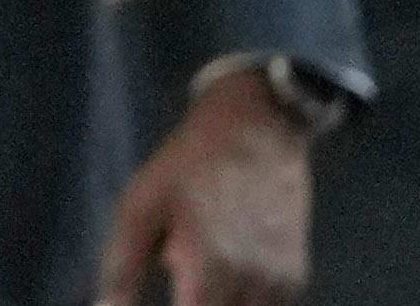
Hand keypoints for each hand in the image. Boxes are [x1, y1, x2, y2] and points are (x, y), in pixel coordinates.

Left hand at [96, 66, 311, 305]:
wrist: (257, 132)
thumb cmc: (187, 168)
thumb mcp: (139, 209)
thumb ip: (122, 269)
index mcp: (209, 274)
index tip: (164, 291)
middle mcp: (254, 288)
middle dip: (192, 301)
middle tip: (176, 276)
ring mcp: (282, 286)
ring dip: (216, 302)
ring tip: (194, 277)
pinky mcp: (296, 278)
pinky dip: (240, 300)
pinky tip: (220, 274)